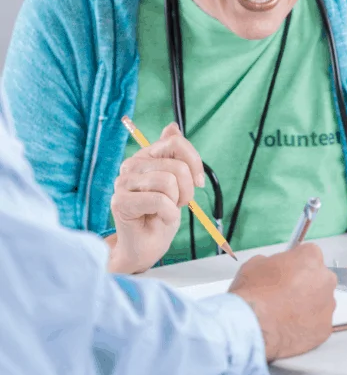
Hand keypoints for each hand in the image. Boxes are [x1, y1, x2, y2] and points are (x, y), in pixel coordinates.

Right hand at [108, 122, 204, 273]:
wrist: (145, 248)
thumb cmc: (161, 215)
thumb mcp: (177, 183)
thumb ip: (174, 155)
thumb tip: (172, 127)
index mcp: (146, 156)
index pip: (175, 142)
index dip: (194, 161)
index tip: (198, 182)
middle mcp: (132, 165)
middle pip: (176, 165)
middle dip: (188, 189)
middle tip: (179, 203)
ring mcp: (123, 182)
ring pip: (168, 182)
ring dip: (176, 202)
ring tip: (167, 210)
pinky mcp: (120, 202)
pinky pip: (160, 200)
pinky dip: (169, 214)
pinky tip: (160, 219)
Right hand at [230, 244, 336, 360]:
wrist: (253, 327)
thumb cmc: (253, 291)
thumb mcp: (256, 263)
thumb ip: (274, 263)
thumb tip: (277, 271)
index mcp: (311, 257)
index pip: (308, 255)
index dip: (296, 265)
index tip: (286, 274)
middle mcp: (326, 279)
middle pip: (319, 279)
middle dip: (306, 285)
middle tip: (287, 296)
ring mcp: (328, 306)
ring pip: (321, 303)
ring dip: (308, 307)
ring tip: (287, 317)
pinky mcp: (324, 330)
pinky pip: (317, 325)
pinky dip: (307, 327)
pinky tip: (290, 330)